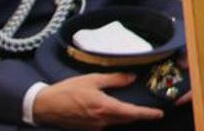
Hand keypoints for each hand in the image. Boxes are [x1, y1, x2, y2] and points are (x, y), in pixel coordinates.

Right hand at [32, 73, 163, 128]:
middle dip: (139, 115)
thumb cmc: (67, 91)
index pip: (131, 112)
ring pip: (116, 122)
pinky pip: (105, 124)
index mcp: (104, 107)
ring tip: (133, 108)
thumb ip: (114, 79)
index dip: (147, 114)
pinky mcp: (87, 128)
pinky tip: (112, 110)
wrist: (44, 106)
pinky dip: (113, 117)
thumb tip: (132, 78)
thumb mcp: (92, 80)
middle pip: (126, 119)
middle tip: (150, 111)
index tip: (159, 113)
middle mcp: (101, 120)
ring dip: (125, 116)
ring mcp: (94, 126)